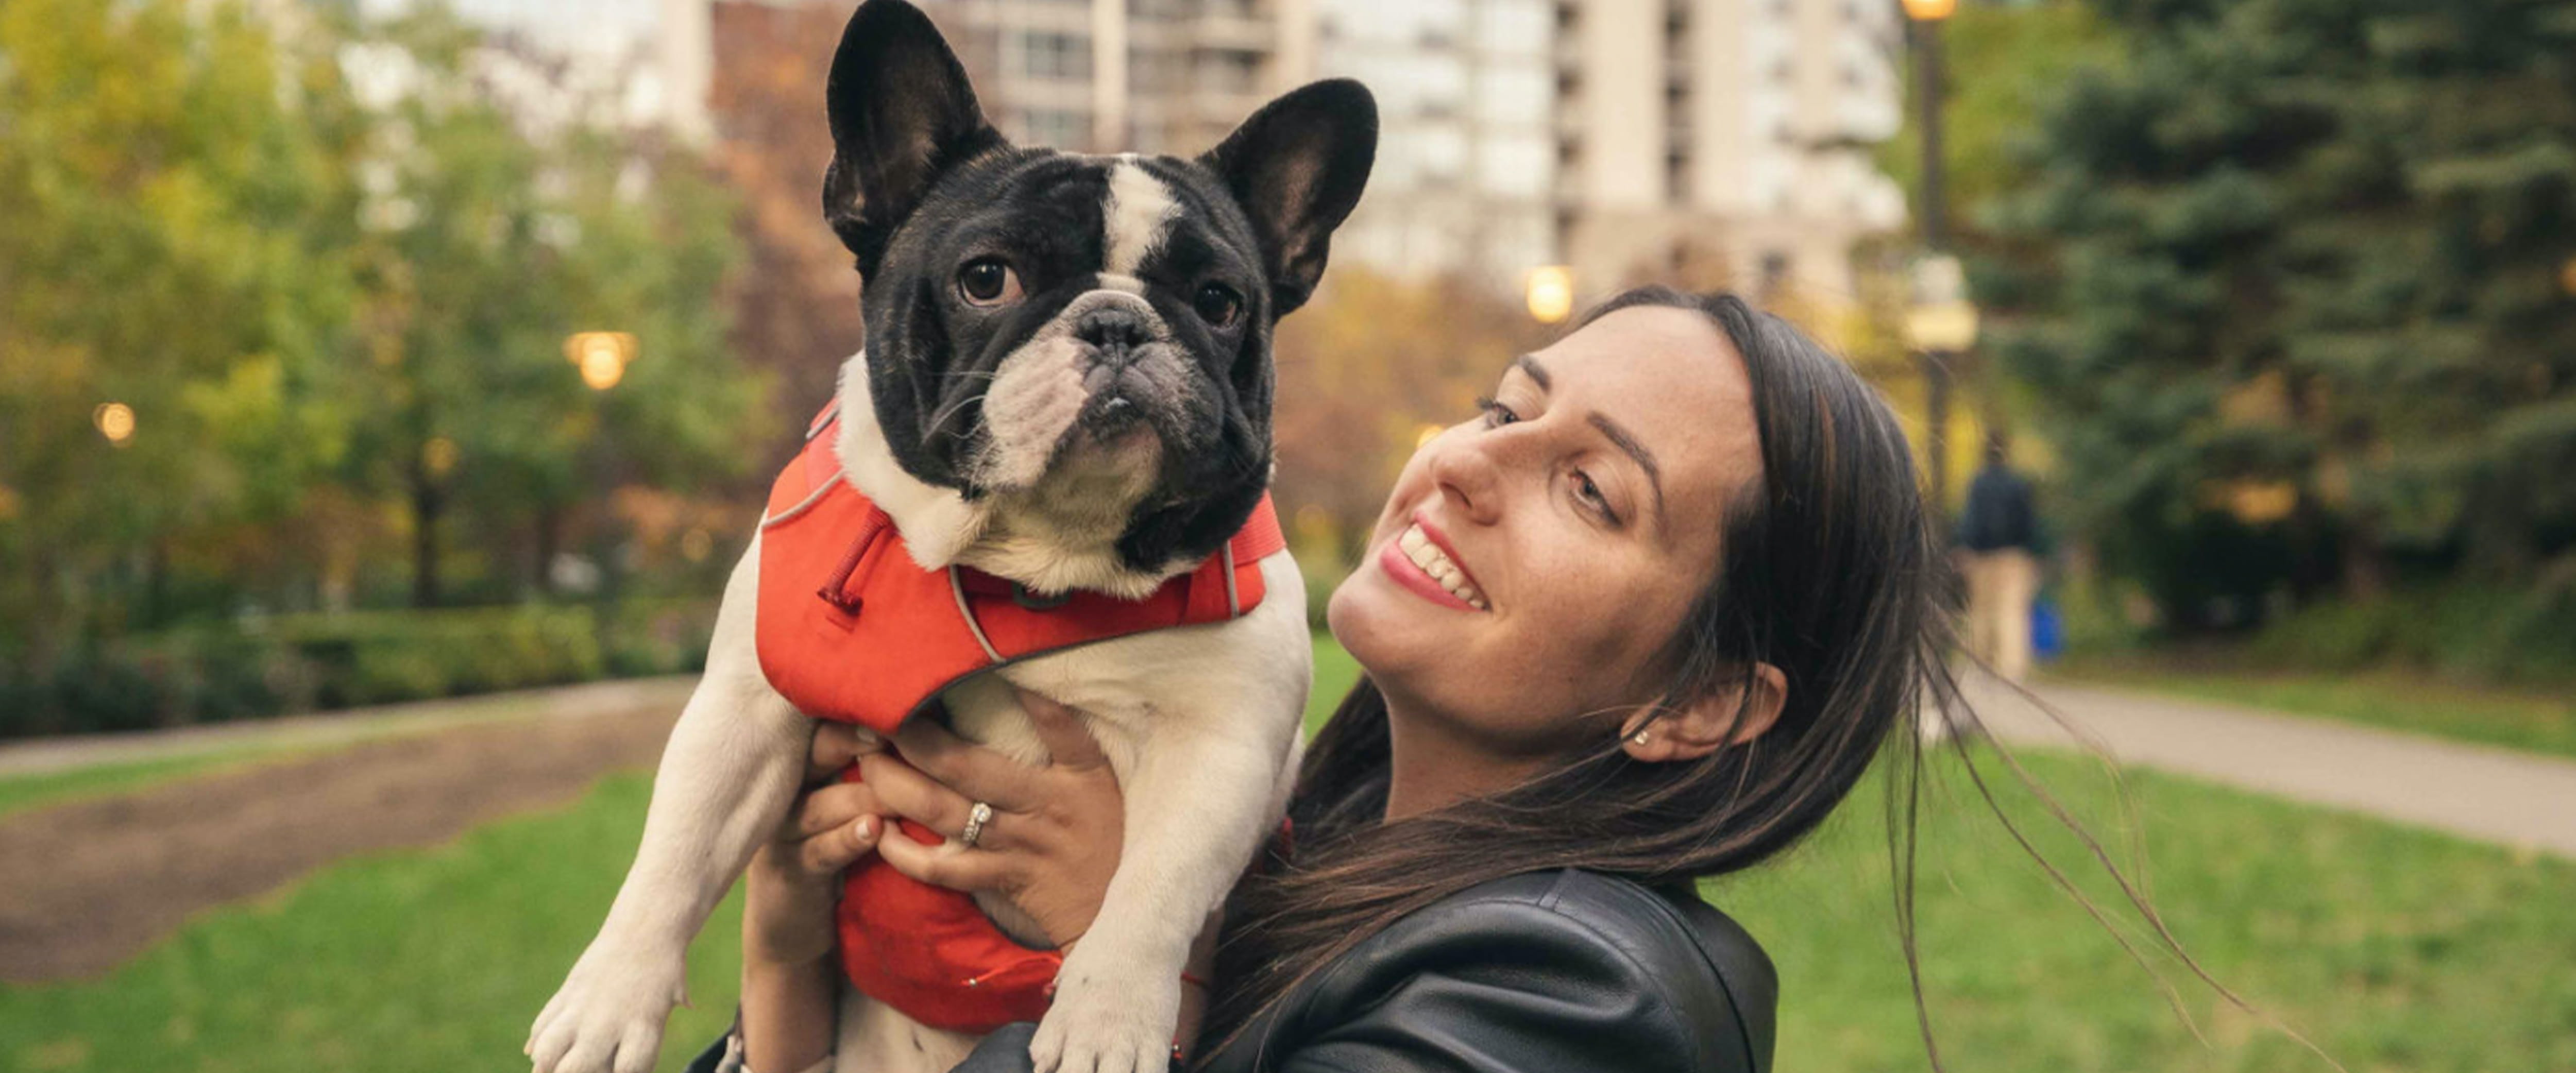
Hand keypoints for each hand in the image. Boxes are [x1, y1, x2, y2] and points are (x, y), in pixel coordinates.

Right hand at [742, 721, 886, 967]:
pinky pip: (818, 852)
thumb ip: (875, 766)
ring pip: (819, 805)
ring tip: (899, 791)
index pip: (821, 728)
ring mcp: (783, 833)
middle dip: (851, 743)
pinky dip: (847, 840)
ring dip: (864, 797)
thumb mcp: (850, 801)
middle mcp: (787, 793)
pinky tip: (874, 831)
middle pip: (812, 757)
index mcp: (804, 767)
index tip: (889, 701)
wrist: (791, 921)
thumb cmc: (837, 846)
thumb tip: (930, 723)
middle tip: (888, 734)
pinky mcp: (789, 873)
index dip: (851, 714)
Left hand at [863, 690, 1124, 951]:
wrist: (1122, 915)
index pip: (1053, 723)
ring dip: (897, 787)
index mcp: (1075, 776)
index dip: (1017, 696)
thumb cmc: (1112, 839)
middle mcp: (1042, 805)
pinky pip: (944, 870)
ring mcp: (1018, 845)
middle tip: (877, 721)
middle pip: (965, 766)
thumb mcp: (1105, 782)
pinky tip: (881, 835)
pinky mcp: (1002, 881)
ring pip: (944, 812)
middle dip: (914, 739)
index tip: (963, 674)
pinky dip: (906, 854)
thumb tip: (1028, 687)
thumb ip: (1069, 737)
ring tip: (866, 765)